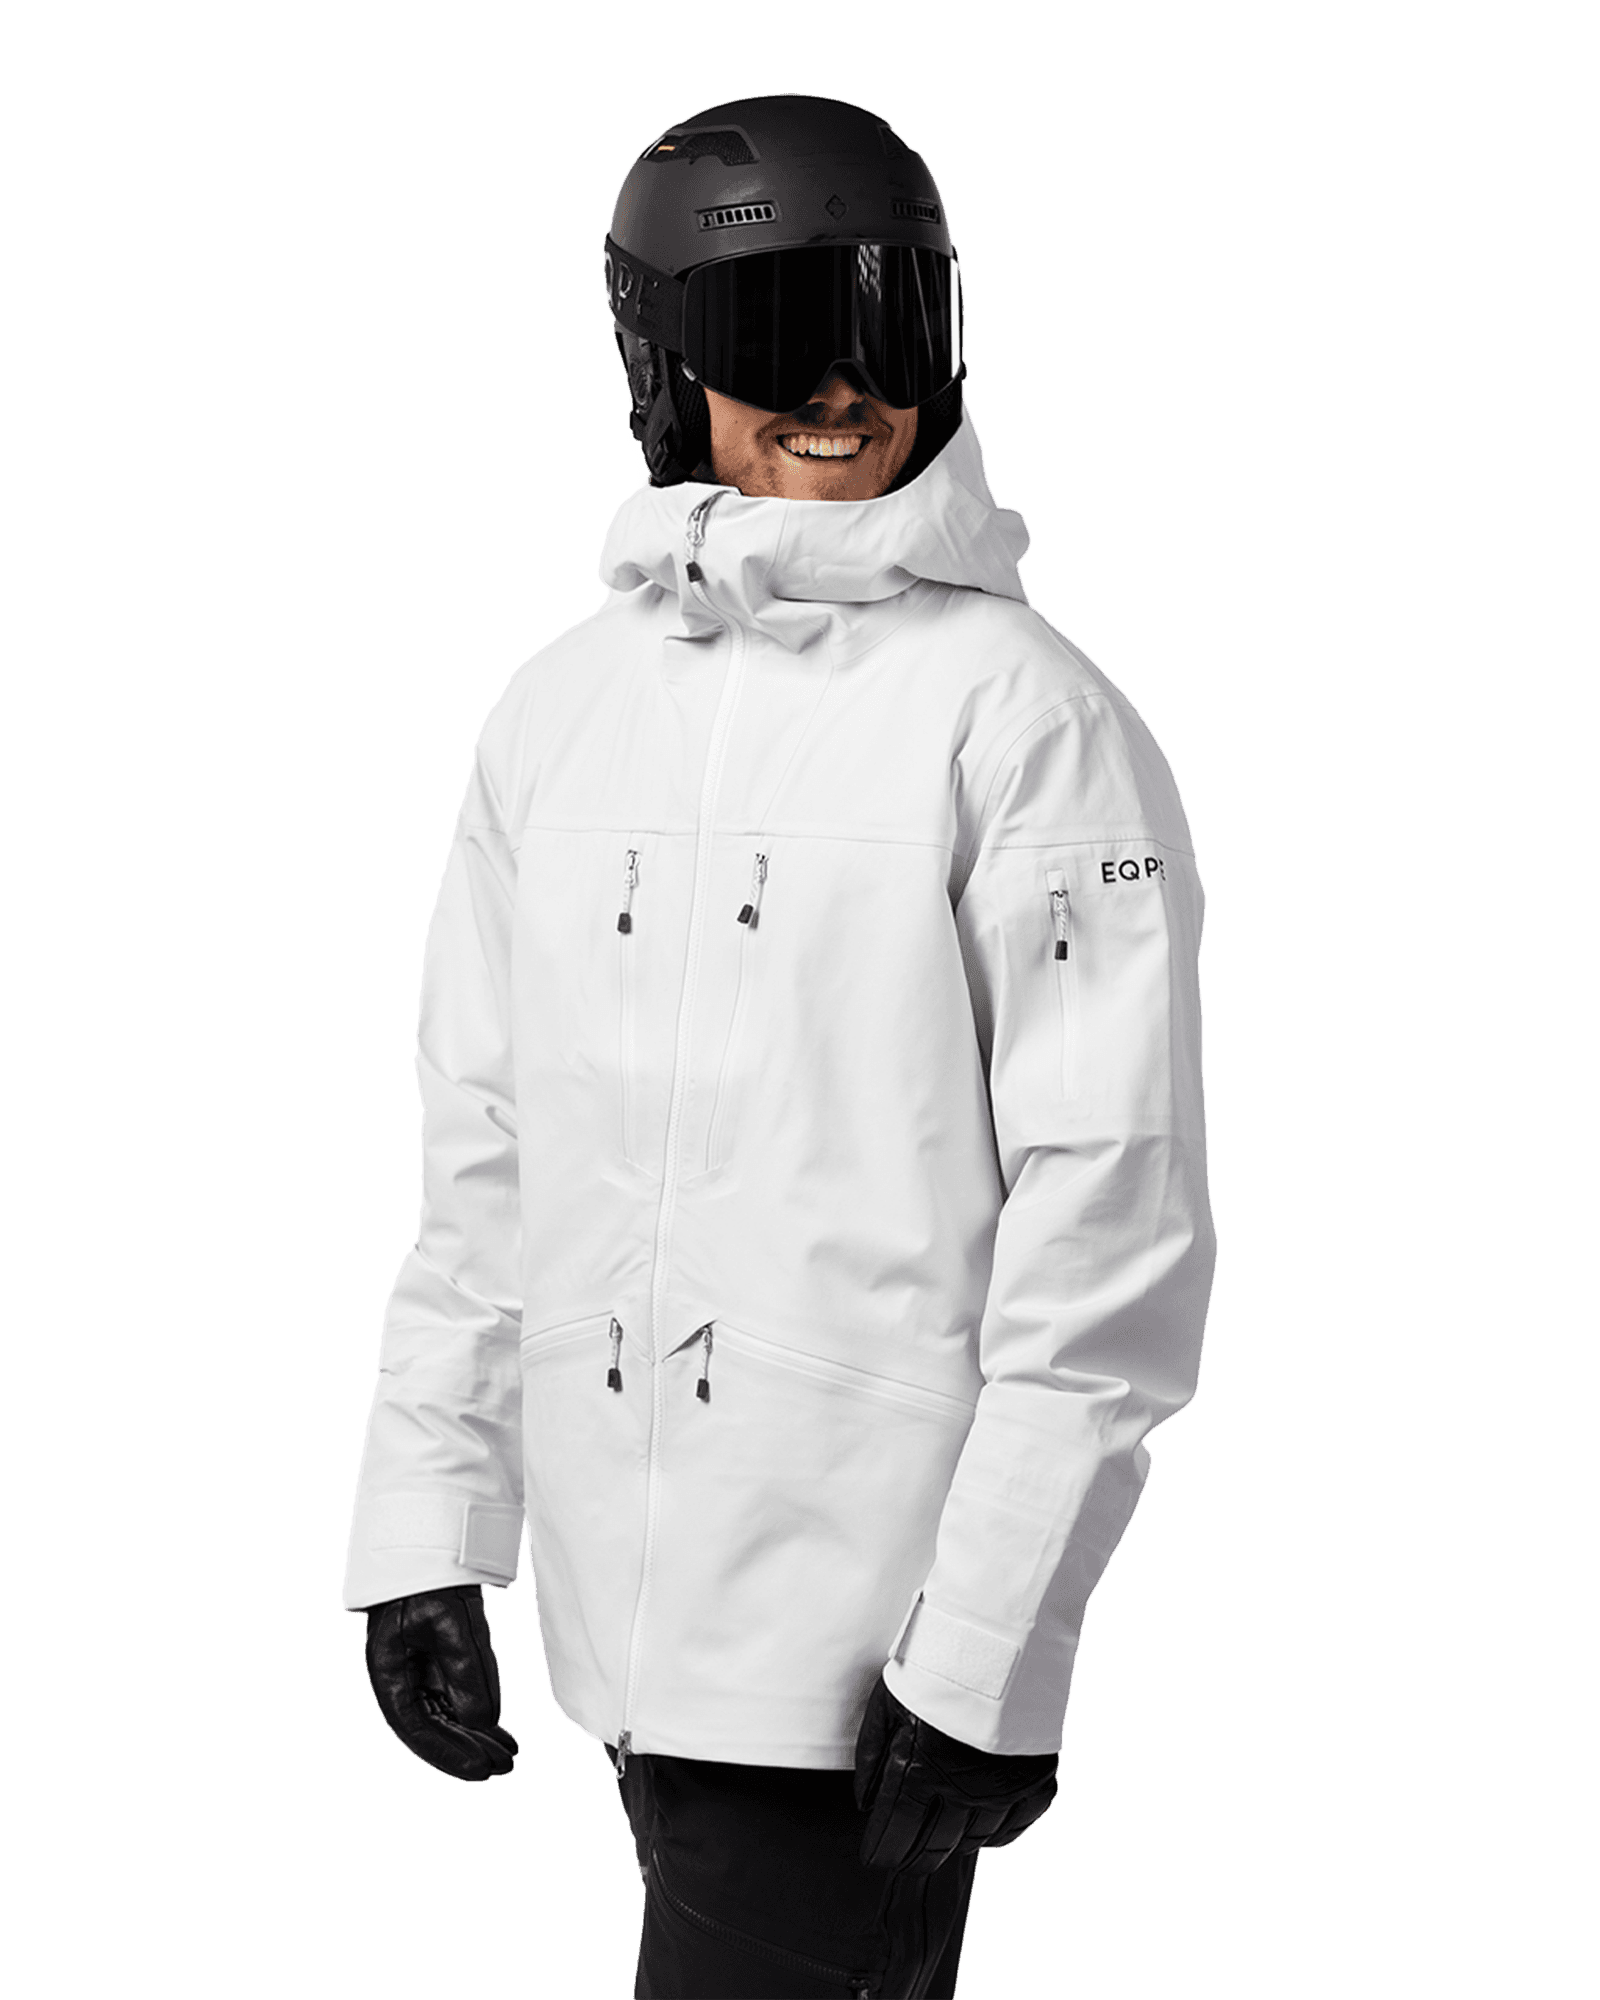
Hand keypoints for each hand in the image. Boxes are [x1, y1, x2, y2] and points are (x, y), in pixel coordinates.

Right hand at [362, 1585, 518, 1781]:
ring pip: (448, 1716)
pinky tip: (499, 1732)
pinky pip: (457, 1698)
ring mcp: (421, 1670)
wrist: (432, 1546)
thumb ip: (466, 1670)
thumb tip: (483, 1721)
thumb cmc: (431, 1579)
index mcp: (389, 1671)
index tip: (481, 1770)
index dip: (448, 1754)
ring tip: (509, 1756)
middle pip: (434, 1727)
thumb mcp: (450, 1620)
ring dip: (477, 1738)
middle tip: (505, 1768)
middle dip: (468, 1750)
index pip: (417, 1728)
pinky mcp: (439, 1661)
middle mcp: (402, 1678)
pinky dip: (478, 1716)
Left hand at [853, 1673, 1057, 1872]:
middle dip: (913, 1858)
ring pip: (975, 1842)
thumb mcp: (889, 1701)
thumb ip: (873, 1755)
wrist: (1000, 1630)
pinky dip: (997, 1833)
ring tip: (939, 1838)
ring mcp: (1004, 1787)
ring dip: (954, 1844)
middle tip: (902, 1860)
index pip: (897, 1833)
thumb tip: (865, 1800)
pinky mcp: (1037, 1778)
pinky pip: (1016, 1826)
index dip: (882, 1851)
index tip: (875, 1857)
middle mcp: (964, 1788)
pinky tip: (982, 1827)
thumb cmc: (937, 1660)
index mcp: (921, 1769)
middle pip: (935, 1847)